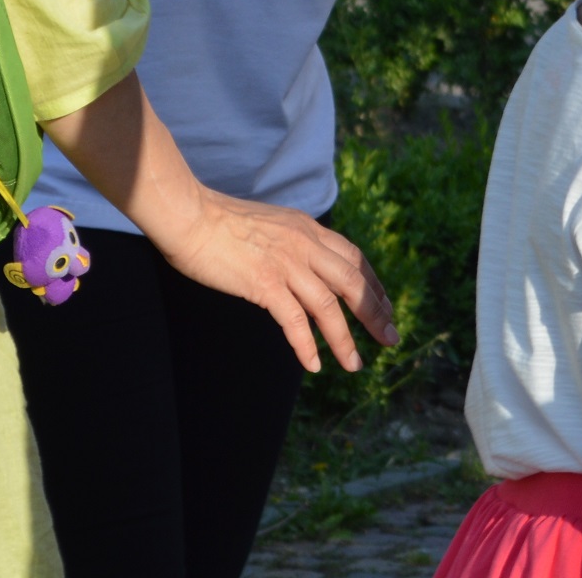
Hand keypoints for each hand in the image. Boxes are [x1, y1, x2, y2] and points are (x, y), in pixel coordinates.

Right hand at [160, 187, 396, 374]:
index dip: (373, 285)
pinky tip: (314, 364)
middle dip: (375, 313)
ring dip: (345, 339)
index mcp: (308, 228)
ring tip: (354, 364)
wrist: (191, 216)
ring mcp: (286, 263)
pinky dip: (307, 345)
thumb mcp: (273, 224)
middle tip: (390, 338)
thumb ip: (293, 241)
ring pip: (329, 306)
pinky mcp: (264, 283)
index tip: (385, 307)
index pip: (354, 258)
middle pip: (353, 282)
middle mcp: (305, 244)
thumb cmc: (222, 222)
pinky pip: (295, 321)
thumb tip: (305, 264)